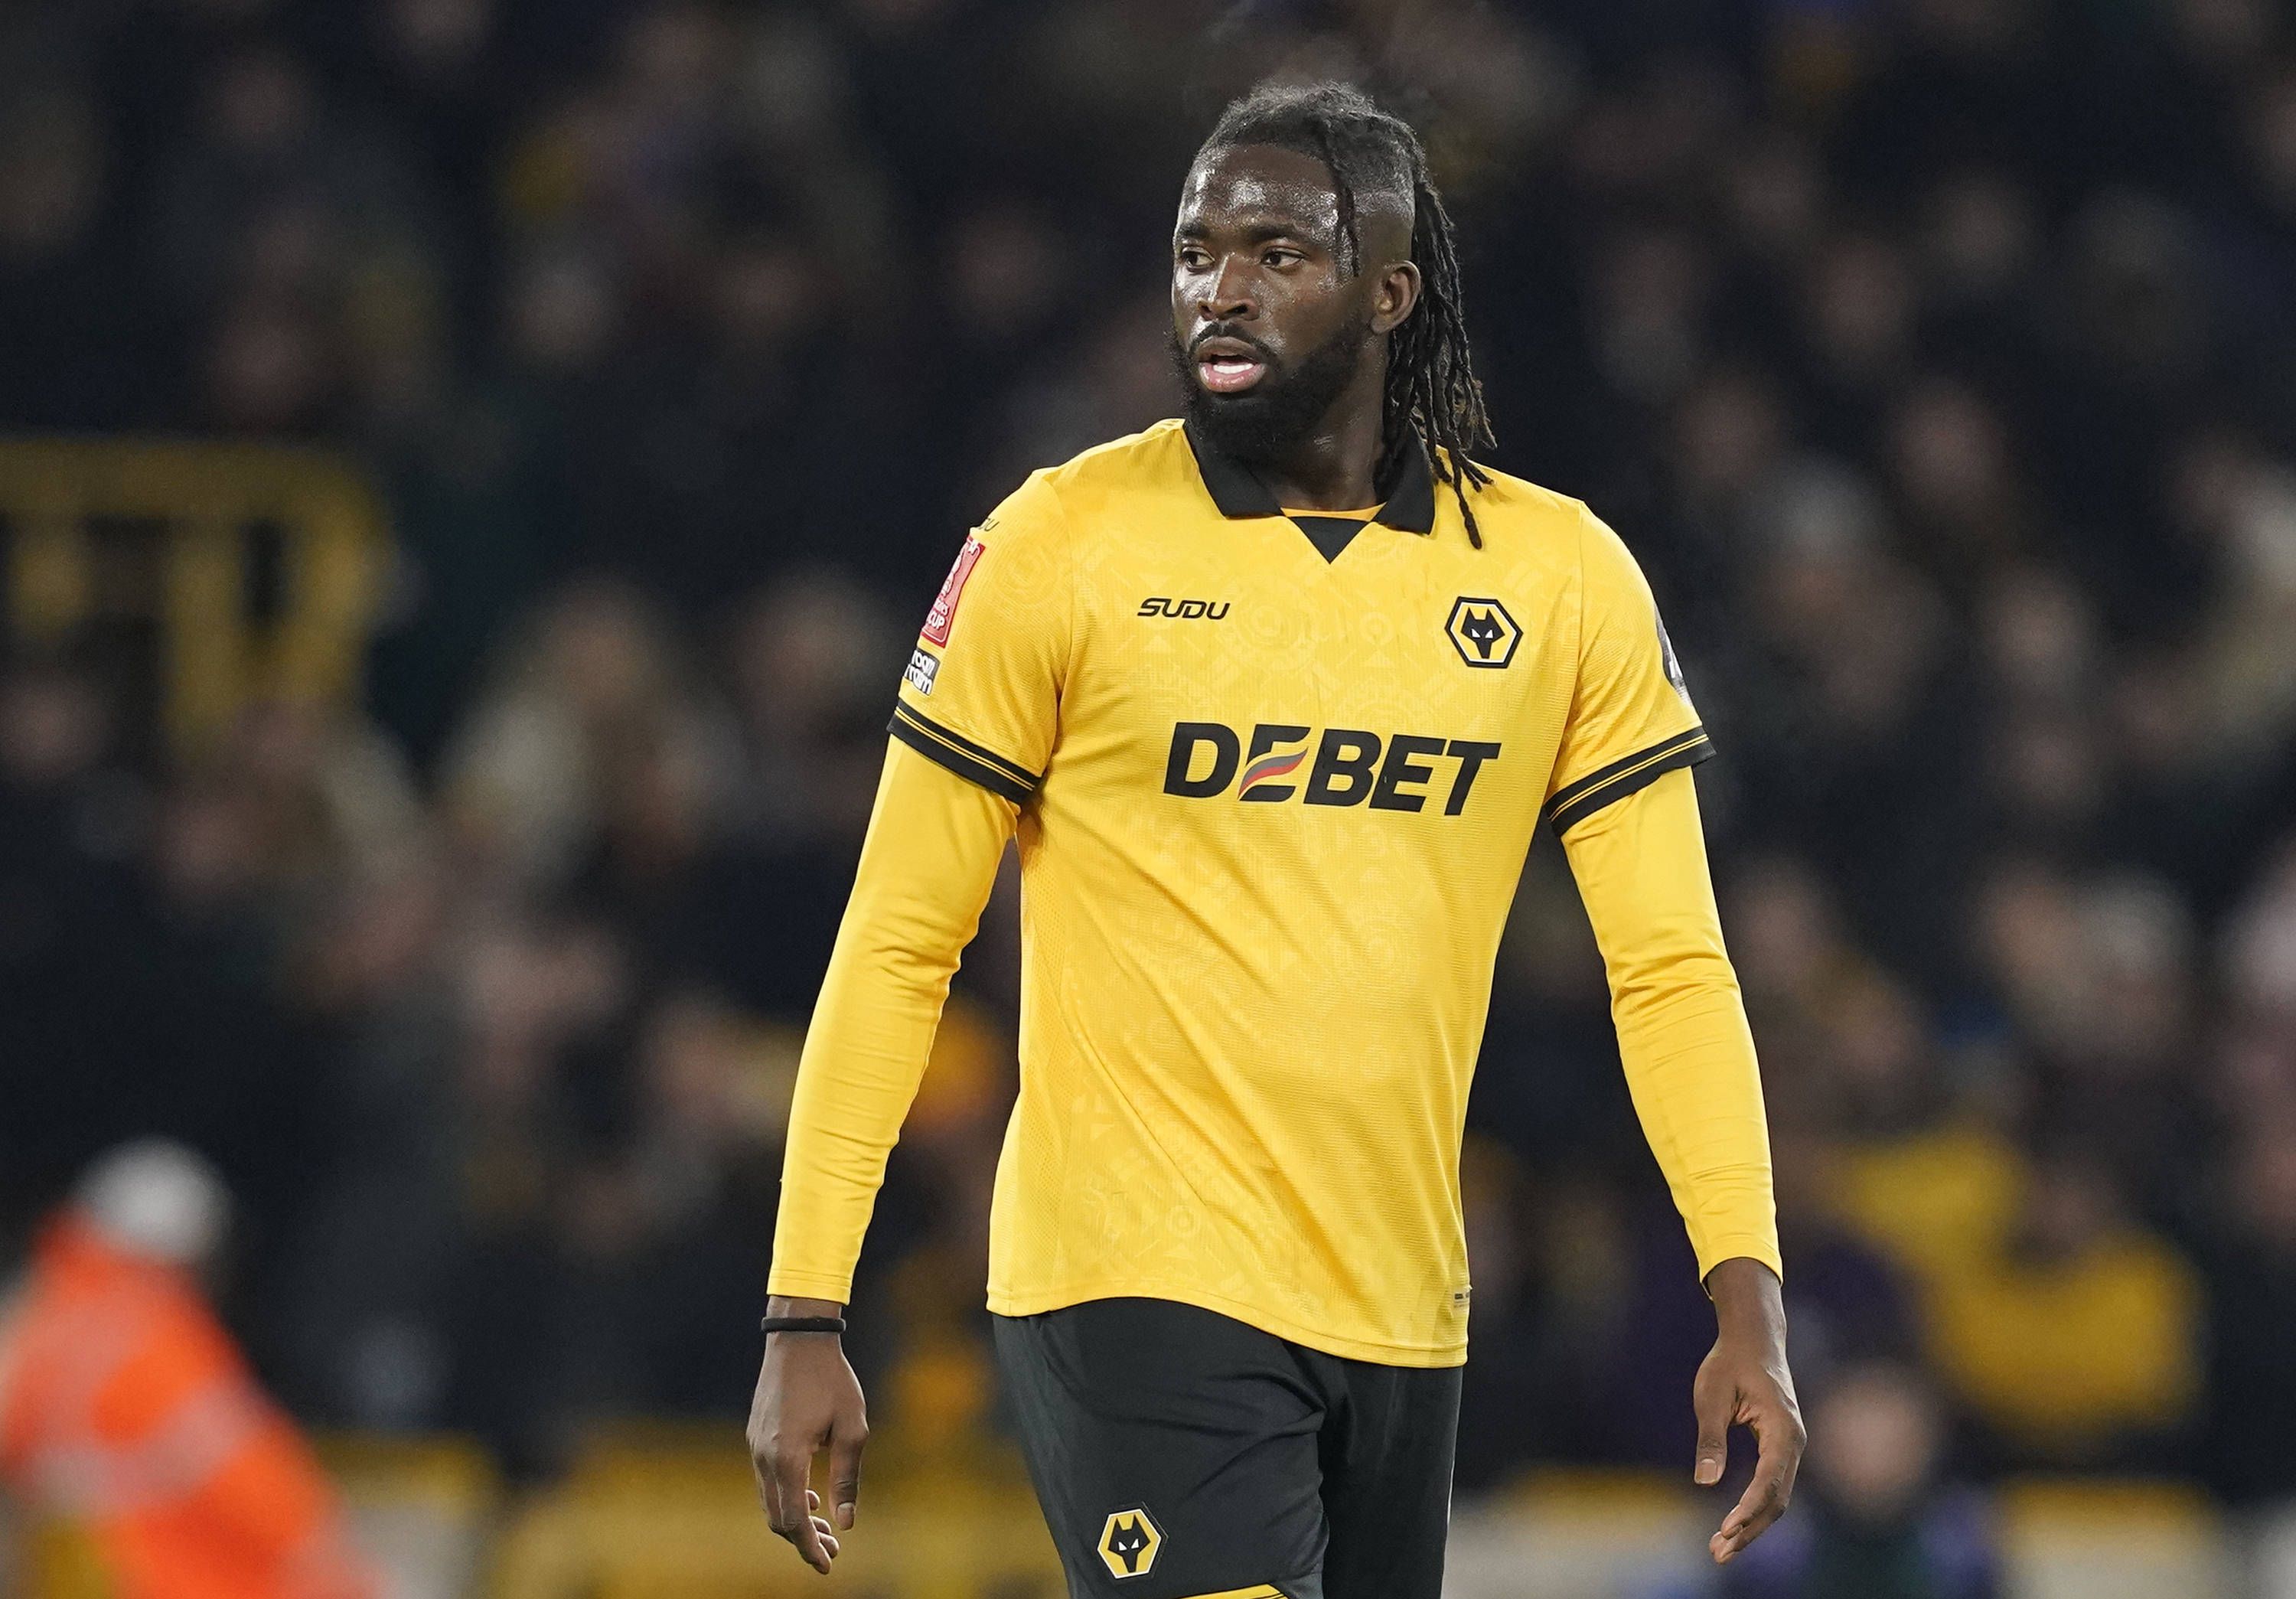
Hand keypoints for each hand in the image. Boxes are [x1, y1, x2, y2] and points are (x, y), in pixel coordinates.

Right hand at [747, 1296, 869, 1572]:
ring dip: (794, 1520)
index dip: (809, 1549)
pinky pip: (766, 1481)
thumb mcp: (852, 1428)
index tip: (827, 1566)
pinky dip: (786, 1498)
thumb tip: (846, 1522)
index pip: (794, 1520)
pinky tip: (811, 1499)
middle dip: (803, 1541)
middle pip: (778, 1518)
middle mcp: (764, 1457)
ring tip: (824, 1530)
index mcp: (788, 1458)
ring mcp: (755, 1447)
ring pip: (769, 1501)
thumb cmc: (832, 1380)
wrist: (798, 1339)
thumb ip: (848, 1477)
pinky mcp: (755, 1437)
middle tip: (831, 1552)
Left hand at [1692, 1258, 1803, 1564]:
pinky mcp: (1782, 1449)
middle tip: (1718, 1553)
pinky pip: (1773, 1486)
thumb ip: (1710, 1438)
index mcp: (1782, 1429)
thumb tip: (1704, 1482)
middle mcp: (1794, 1442)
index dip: (1748, 1509)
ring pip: (1777, 1497)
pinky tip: (1733, 1525)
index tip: (1726, 1530)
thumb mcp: (1711, 1395)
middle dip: (1749, 1529)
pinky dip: (1754, 1508)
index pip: (1769, 1481)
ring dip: (1752, 1524)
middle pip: (1777, 1499)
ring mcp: (1792, 1447)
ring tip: (1720, 1548)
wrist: (1753, 1340)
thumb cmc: (1729, 1363)